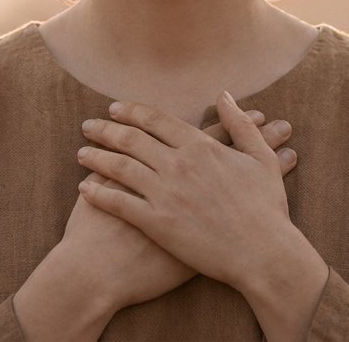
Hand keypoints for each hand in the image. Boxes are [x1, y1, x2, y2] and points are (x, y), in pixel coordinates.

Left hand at [75, 92, 303, 291]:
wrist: (262, 253)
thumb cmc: (266, 208)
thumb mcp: (261, 158)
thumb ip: (240, 124)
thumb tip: (225, 95)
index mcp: (200, 146)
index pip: (156, 119)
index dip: (132, 111)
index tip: (115, 108)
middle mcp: (178, 164)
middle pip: (131, 138)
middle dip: (105, 129)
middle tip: (89, 126)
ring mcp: (164, 193)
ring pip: (119, 167)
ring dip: (96, 157)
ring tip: (81, 153)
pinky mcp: (156, 223)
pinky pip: (118, 203)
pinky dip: (97, 193)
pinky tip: (85, 189)